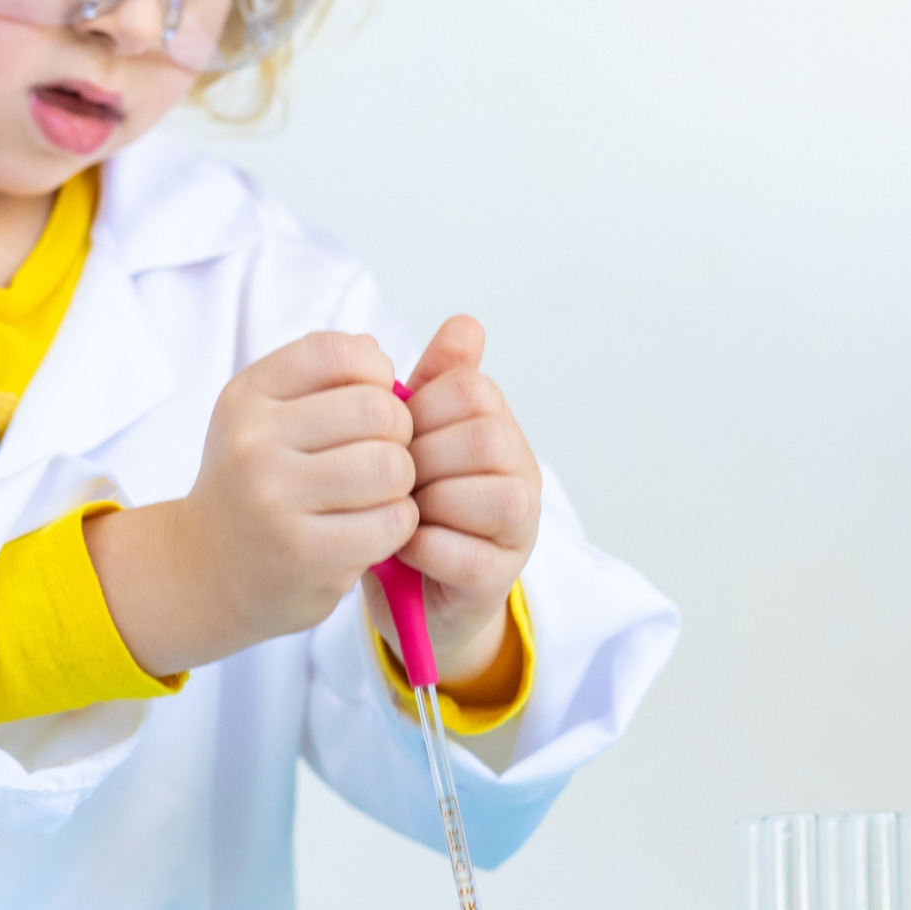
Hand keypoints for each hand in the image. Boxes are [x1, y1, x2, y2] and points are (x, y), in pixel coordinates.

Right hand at [84, 331, 416, 675]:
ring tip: (377, 494)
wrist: (203, 570)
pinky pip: (392, 522)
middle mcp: (253, 444)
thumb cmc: (252, 485)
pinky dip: (397, 524)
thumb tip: (375, 350)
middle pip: (377, 410)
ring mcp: (276, 501)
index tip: (371, 401)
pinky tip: (371, 529)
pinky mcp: (305, 554)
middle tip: (381, 454)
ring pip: (391, 467)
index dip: (375, 371)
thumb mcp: (261, 417)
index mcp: (247, 398)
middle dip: (398, 432)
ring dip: (401, 483)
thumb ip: (318, 377)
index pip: (336, 352)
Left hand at [391, 316, 540, 689]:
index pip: (471, 388)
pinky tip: (402, 546)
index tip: (389, 434)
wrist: (410, 586)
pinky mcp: (498, 580)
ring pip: (495, 496)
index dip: (420, 407)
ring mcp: (518, 529)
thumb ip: (432, 381)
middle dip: (425, 456)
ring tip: (401, 511)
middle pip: (486, 438)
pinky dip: (426, 549)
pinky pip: (470, 555)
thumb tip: (466, 323)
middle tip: (392, 477)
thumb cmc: (410, 500)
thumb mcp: (413, 434)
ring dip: (432, 503)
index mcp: (497, 425)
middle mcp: (521, 472)